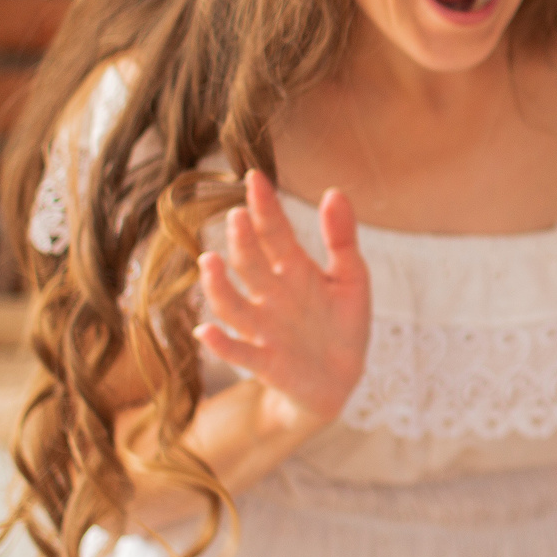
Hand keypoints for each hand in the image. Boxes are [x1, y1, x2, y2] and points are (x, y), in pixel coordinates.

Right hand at [195, 170, 370, 441]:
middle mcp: (271, 295)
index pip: (275, 233)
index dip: (265, 207)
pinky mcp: (265, 362)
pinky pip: (239, 354)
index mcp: (293, 270)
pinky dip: (221, 345)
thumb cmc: (342, 323)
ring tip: (210, 261)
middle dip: (244, 242)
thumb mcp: (351, 279)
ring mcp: (264, 328)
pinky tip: (205, 331)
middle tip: (238, 217)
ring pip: (233, 305)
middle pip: (251, 264)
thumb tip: (334, 191)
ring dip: (219, 286)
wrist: (340, 379)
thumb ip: (342, 239)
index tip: (255, 177)